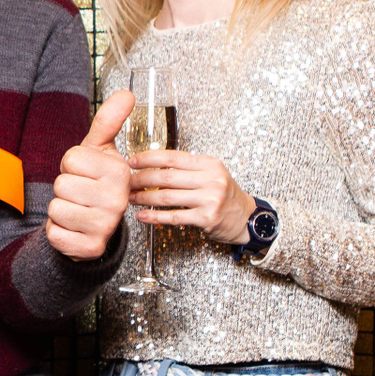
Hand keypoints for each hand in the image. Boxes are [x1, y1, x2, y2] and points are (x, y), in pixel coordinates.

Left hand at [46, 89, 133, 260]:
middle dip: (65, 188)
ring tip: (77, 209)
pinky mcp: (89, 248)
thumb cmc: (95, 183)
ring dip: (60, 210)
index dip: (71, 165)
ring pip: (56, 208)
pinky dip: (57, 231)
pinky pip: (54, 232)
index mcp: (120, 173)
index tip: (85, 173)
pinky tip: (73, 229)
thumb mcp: (100, 150)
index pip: (71, 158)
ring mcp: (105, 226)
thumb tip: (126, 94)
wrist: (96, 227)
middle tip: (80, 194)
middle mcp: (117, 200)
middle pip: (61, 183)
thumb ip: (108, 121)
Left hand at [128, 149, 254, 244]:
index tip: (132, 162)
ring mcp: (209, 199)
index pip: (172, 157)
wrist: (246, 218)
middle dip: (142, 179)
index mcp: (209, 164)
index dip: (148, 159)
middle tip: (128, 182)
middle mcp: (211, 179)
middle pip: (166, 177)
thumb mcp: (211, 173)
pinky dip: (155, 216)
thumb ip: (187, 168)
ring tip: (131, 198)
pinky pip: (174, 216)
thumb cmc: (224, 194)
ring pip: (168, 196)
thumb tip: (154, 165)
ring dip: (145, 198)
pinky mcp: (206, 218)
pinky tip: (143, 215)